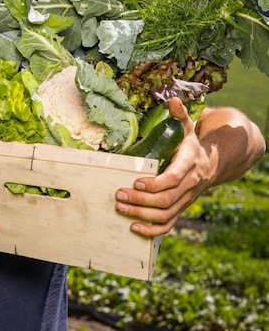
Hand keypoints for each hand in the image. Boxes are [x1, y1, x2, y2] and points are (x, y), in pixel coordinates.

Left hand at [114, 97, 216, 236]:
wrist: (211, 165)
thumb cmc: (191, 144)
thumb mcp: (187, 127)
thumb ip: (179, 115)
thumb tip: (173, 100)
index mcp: (189, 164)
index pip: (174, 178)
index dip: (156, 183)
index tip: (136, 181)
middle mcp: (189, 185)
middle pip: (166, 199)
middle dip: (141, 200)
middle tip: (118, 194)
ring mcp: (185, 199)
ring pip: (165, 214)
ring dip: (141, 215)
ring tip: (120, 208)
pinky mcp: (180, 208)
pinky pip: (168, 224)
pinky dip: (151, 230)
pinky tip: (133, 228)